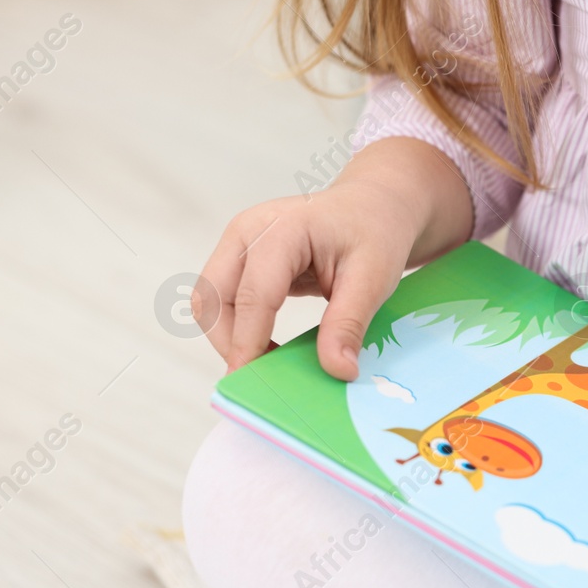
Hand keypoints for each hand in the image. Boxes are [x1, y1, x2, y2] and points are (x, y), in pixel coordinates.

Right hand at [195, 138, 472, 379]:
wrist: (373, 206)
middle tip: (263, 382)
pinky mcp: (242, 260)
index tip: (249, 382)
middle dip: (230, 343)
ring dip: (232, 338)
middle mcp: (247, 233)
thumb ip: (349, 323)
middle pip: (213, 298)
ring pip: (212, 302)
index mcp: (280, 230)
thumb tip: (337, 371)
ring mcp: (239, 245)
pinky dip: (240, 330)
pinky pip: (227, 301)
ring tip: (270, 366)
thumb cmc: (375, 233)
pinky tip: (270, 351)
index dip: (249, 342)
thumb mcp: (374, 278)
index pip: (254, 295)